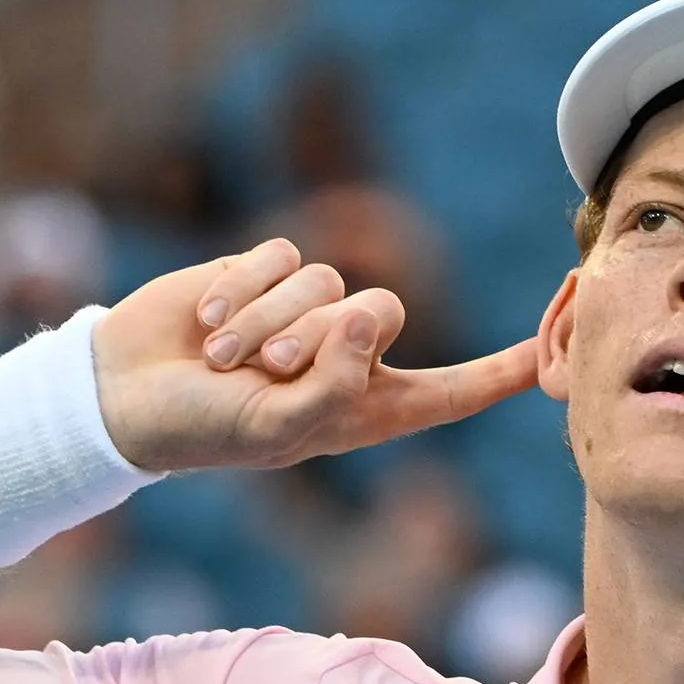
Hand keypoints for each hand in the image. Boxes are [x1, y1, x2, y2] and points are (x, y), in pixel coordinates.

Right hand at [89, 237, 538, 475]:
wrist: (125, 394)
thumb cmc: (204, 430)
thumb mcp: (273, 428)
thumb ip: (332, 384)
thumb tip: (368, 315)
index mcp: (366, 410)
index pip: (453, 390)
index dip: (505, 372)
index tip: (559, 351)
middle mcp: (347, 358)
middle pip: (381, 311)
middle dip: (314, 337)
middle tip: (261, 374)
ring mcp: (308, 311)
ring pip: (326, 280)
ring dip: (267, 320)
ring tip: (225, 358)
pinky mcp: (268, 271)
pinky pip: (281, 254)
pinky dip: (241, 289)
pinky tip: (207, 322)